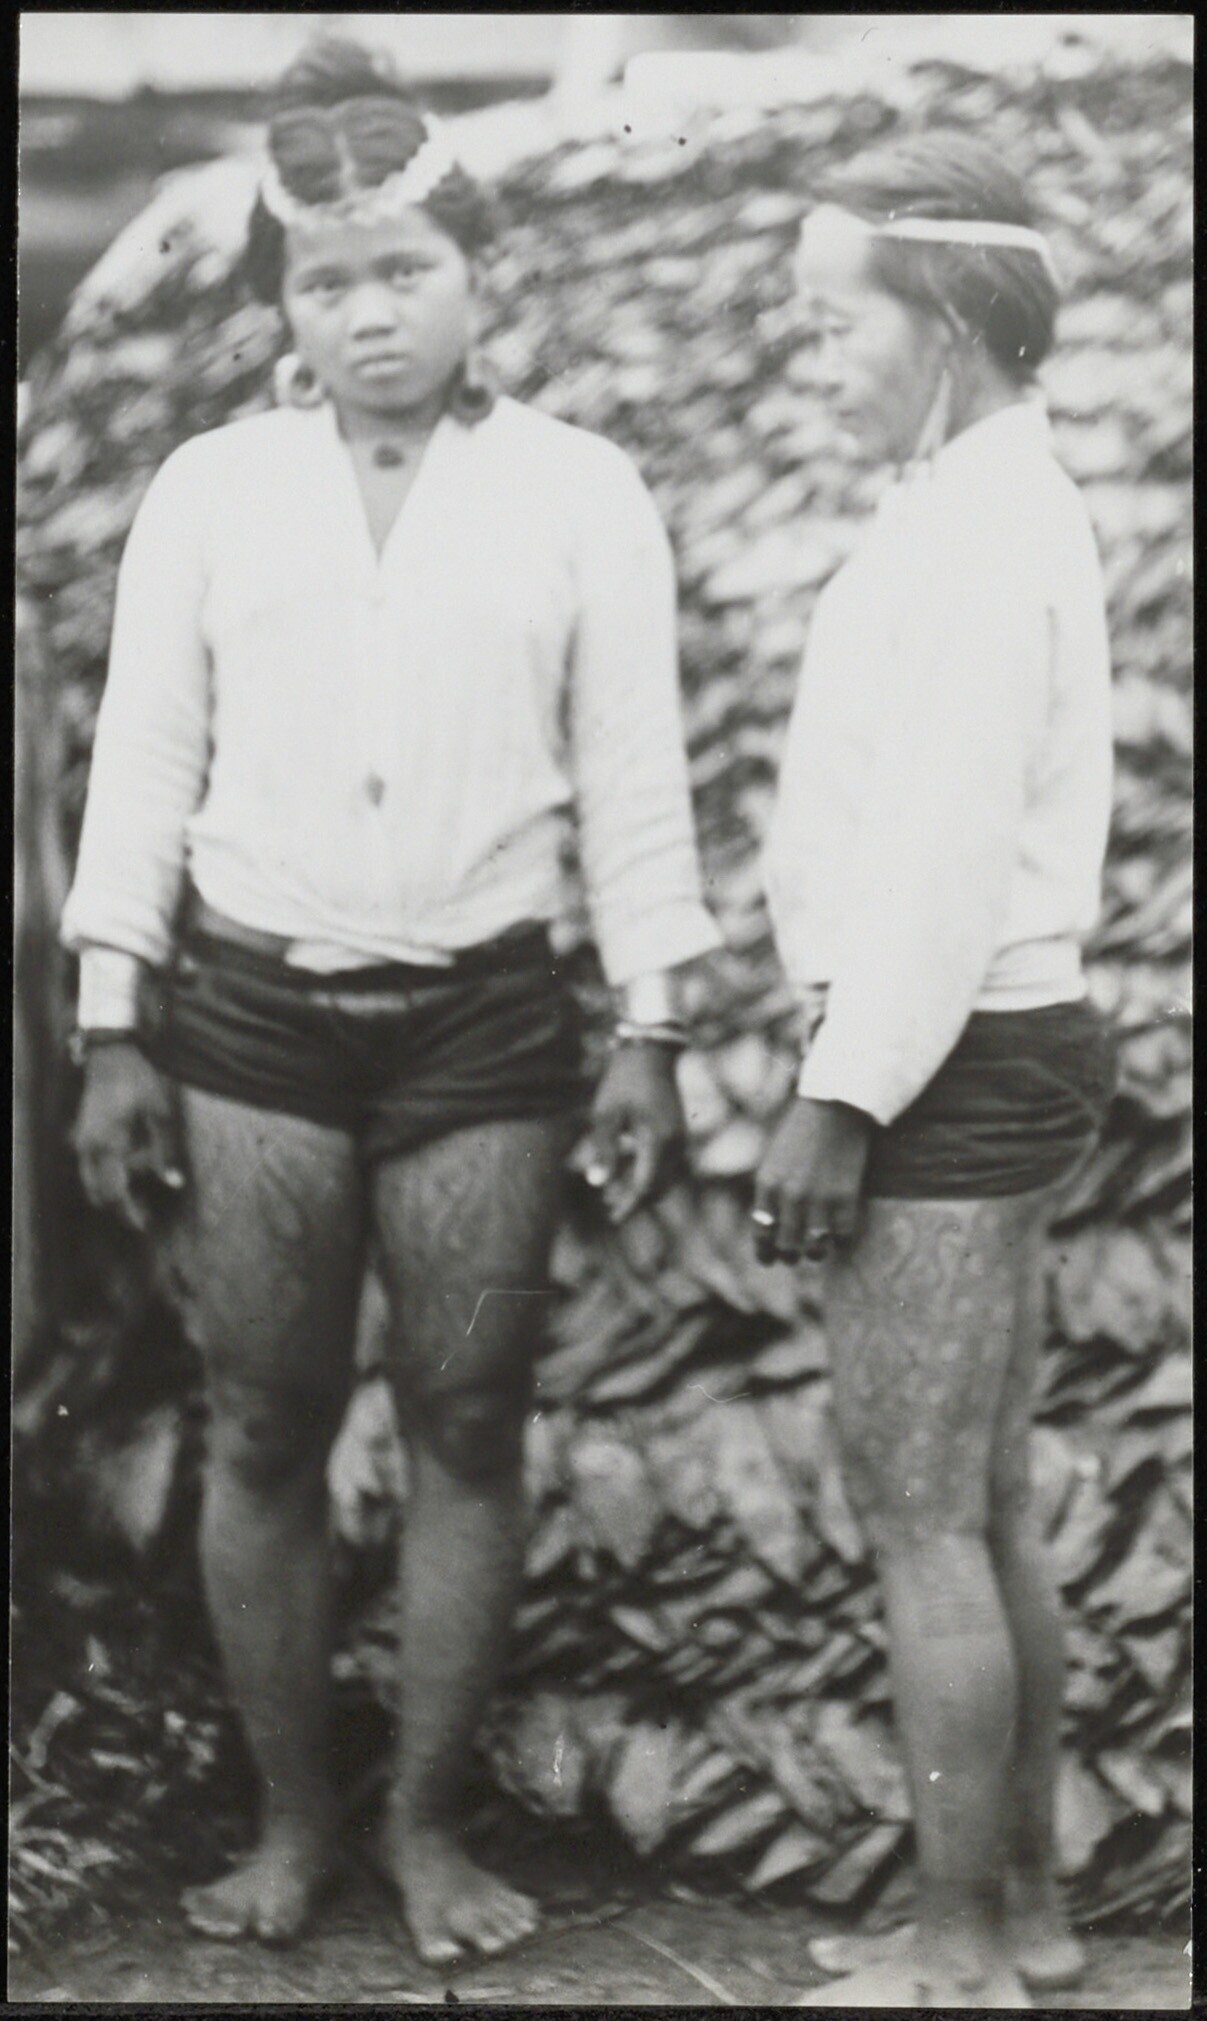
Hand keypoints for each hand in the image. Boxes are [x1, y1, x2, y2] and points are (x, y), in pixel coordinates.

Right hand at [72, 1041, 183, 1232]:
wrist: (111, 1053)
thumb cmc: (139, 1080)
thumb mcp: (161, 1114)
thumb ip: (165, 1151)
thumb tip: (174, 1183)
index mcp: (109, 1145)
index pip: (114, 1193)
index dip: (129, 1214)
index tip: (145, 1225)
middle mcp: (89, 1148)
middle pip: (99, 1194)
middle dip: (120, 1208)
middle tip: (144, 1215)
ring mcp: (83, 1141)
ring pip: (91, 1183)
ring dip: (111, 1194)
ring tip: (138, 1198)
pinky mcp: (83, 1134)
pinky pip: (89, 1168)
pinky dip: (105, 1178)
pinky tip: (128, 1173)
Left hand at [586, 1042, 685, 1223]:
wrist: (650, 1053)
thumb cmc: (623, 1082)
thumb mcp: (606, 1115)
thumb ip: (603, 1150)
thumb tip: (596, 1185)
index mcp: (658, 1140)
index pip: (646, 1186)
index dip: (629, 1205)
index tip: (611, 1216)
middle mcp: (675, 1143)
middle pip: (659, 1187)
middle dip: (635, 1201)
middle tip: (609, 1208)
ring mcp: (681, 1138)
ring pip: (666, 1178)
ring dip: (643, 1188)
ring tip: (615, 1193)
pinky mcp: (679, 1133)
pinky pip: (668, 1164)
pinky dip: (650, 1173)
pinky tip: (628, 1169)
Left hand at [752, 1097, 872, 1265]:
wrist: (836, 1106)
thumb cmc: (803, 1128)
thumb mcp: (775, 1158)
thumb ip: (771, 1190)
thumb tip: (771, 1223)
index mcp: (767, 1184)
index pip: (762, 1232)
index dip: (766, 1251)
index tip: (771, 1259)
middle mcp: (788, 1196)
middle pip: (786, 1246)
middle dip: (790, 1256)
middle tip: (796, 1255)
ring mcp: (818, 1199)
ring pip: (814, 1249)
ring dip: (816, 1253)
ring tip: (819, 1249)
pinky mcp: (845, 1197)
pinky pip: (842, 1236)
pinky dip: (841, 1240)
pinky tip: (841, 1233)